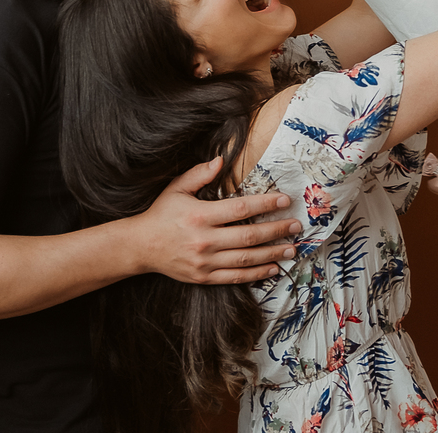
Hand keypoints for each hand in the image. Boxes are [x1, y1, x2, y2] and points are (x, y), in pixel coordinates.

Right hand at [136, 157, 299, 284]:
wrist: (140, 246)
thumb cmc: (161, 214)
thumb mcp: (176, 189)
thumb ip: (199, 174)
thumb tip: (221, 160)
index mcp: (200, 215)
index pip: (240, 209)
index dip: (265, 204)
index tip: (285, 200)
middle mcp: (205, 240)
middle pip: (249, 236)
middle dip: (276, 230)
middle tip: (296, 226)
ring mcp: (205, 262)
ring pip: (246, 259)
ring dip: (272, 254)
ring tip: (291, 249)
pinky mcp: (204, 277)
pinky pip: (236, 277)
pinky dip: (257, 274)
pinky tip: (273, 268)